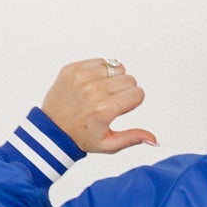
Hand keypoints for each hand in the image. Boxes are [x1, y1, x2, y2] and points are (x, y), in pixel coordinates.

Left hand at [40, 59, 157, 153]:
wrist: (52, 129)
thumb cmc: (81, 137)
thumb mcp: (109, 145)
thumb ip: (133, 138)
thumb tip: (154, 140)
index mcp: (105, 110)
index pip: (138, 93)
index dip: (133, 102)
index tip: (121, 108)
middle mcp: (94, 91)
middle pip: (130, 79)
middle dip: (125, 90)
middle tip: (111, 101)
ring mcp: (82, 78)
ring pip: (117, 67)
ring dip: (113, 79)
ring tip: (101, 92)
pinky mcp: (73, 69)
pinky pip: (100, 61)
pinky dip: (100, 71)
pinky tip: (92, 84)